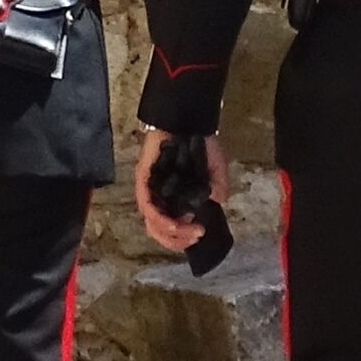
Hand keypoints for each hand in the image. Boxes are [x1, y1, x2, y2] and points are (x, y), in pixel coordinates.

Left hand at [134, 131, 228, 253]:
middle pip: (159, 231)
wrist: (188, 119)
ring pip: (151, 222)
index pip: (171, 228)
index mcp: (174, 198)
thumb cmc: (198, 143)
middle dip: (177, 241)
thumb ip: (217, 186)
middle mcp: (160, 197)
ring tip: (188, 232)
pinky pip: (146, 204)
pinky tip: (172, 223)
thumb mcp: (214, 168)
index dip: (183, 238)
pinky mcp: (143, 179)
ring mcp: (150, 188)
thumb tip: (217, 201)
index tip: (200, 234)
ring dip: (170, 233)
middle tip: (196, 236)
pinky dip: (158, 217)